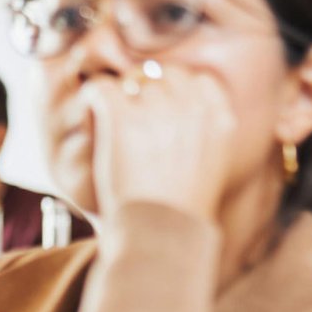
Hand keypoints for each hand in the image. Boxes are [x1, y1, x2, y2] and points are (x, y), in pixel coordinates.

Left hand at [88, 65, 238, 223]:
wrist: (159, 234)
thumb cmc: (180, 211)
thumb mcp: (212, 168)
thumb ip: (203, 132)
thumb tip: (177, 109)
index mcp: (220, 118)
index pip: (199, 79)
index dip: (176, 90)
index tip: (162, 112)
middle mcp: (192, 107)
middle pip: (163, 76)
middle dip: (145, 94)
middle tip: (131, 125)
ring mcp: (158, 108)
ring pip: (132, 80)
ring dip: (119, 100)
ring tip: (112, 131)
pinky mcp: (124, 116)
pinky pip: (101, 87)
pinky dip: (92, 98)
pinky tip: (92, 117)